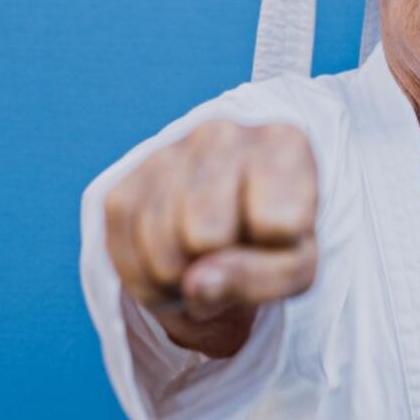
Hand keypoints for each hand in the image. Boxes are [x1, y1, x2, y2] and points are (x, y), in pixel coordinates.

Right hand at [103, 119, 318, 355]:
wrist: (236, 214)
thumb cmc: (277, 237)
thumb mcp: (296, 263)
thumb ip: (262, 278)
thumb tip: (194, 284)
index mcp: (281, 142)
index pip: (274, 224)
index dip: (277, 249)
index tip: (278, 234)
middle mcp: (221, 134)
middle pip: (206, 237)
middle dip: (220, 265)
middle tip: (234, 253)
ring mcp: (165, 154)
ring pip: (162, 255)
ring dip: (183, 284)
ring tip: (205, 262)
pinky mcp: (123, 186)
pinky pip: (124, 261)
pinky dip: (151, 285)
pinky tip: (176, 263)